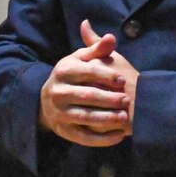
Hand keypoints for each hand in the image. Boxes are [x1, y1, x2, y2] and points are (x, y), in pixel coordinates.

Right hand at [40, 20, 137, 146]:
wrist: (48, 99)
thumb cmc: (72, 75)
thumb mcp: (80, 59)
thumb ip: (97, 49)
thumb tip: (111, 37)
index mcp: (63, 70)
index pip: (88, 72)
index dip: (107, 75)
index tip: (123, 80)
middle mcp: (58, 91)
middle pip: (87, 95)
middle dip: (109, 98)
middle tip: (127, 100)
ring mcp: (59, 112)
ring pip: (85, 117)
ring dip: (106, 118)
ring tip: (124, 118)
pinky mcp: (63, 130)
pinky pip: (84, 137)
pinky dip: (102, 139)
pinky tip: (119, 136)